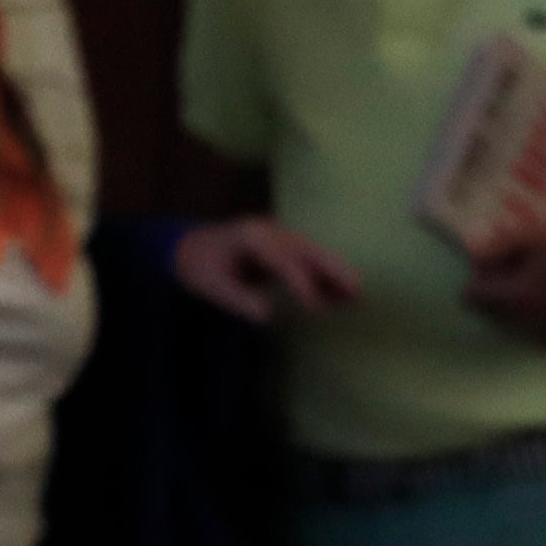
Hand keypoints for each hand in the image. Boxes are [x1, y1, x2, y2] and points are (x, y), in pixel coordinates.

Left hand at [173, 215, 357, 323]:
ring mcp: (278, 235)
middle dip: (332, 269)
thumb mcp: (212, 286)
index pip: (282, 259)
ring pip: (313, 252)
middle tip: (356, 290)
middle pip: (307, 249)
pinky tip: (341, 290)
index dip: (300, 282)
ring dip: (335, 270)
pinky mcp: (282, 244)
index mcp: (251, 236)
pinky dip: (325, 272)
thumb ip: (238, 299)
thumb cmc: (199, 266)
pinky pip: (308, 257)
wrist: (188, 247)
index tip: (314, 306)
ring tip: (357, 292)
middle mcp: (269, 230)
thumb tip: (267, 315)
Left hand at [457, 205, 545, 352]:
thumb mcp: (534, 235)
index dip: (478, 276)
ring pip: (511, 321)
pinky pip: (534, 326)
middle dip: (495, 290)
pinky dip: (535, 311)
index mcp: (516, 300)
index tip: (494, 260)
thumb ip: (498, 247)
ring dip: (514, 301)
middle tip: (517, 264)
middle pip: (490, 311)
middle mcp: (526, 324)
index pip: (473, 297)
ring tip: (537, 275)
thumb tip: (472, 256)